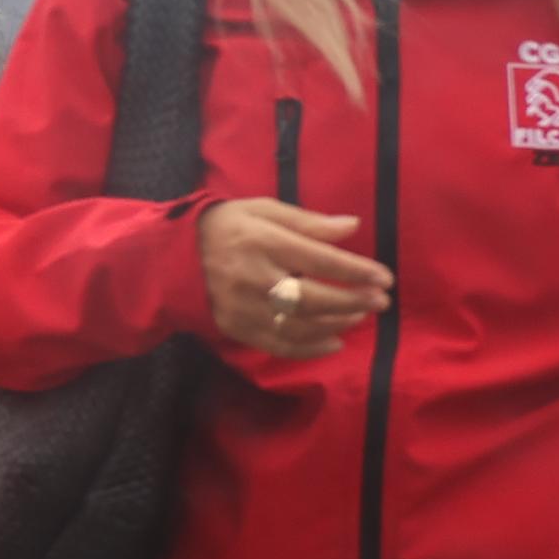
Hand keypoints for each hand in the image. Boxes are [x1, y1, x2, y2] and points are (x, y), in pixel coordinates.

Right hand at [202, 198, 392, 360]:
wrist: (174, 254)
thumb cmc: (226, 226)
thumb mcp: (263, 210)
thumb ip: (308, 221)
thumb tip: (353, 226)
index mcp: (260, 241)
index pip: (317, 259)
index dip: (355, 271)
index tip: (385, 278)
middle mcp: (251, 277)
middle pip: (311, 297)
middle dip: (352, 301)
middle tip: (381, 302)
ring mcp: (242, 306)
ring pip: (299, 325)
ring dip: (336, 324)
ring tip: (358, 317)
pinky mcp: (235, 327)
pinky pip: (279, 345)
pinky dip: (311, 348)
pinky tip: (334, 342)